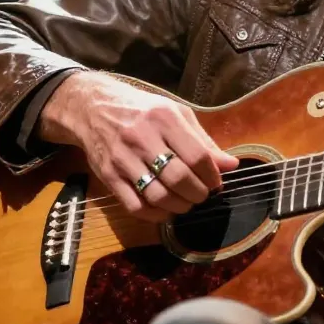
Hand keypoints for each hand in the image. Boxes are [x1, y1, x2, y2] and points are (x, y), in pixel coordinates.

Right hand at [39, 71, 238, 221]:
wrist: (92, 108)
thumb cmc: (142, 110)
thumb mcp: (176, 114)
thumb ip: (203, 141)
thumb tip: (231, 165)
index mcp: (164, 119)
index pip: (197, 156)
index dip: (212, 176)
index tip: (216, 183)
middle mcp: (142, 138)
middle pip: (179, 179)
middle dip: (198, 194)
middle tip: (202, 195)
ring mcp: (123, 159)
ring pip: (157, 196)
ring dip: (179, 207)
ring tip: (186, 203)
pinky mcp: (108, 176)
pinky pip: (135, 206)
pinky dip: (155, 215)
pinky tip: (164, 210)